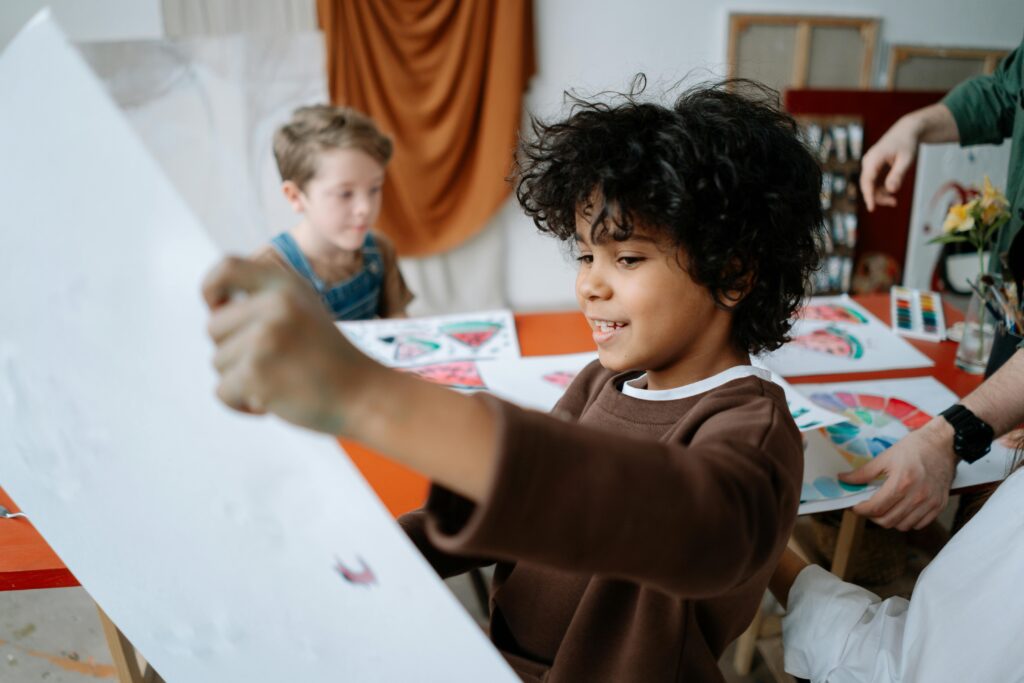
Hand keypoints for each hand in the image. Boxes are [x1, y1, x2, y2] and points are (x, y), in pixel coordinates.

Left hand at [202, 256, 376, 435]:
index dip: (211, 289)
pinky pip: (222, 392)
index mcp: (285, 285)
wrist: (365, 395)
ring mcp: (264, 338)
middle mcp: (274, 305)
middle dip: (234, 351)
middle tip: (274, 363)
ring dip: (241, 379)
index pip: (226, 268)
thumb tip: (215, 310)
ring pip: (218, 362)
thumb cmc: (331, 360)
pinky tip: (272, 403)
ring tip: (281, 381)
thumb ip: (265, 302)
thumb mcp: (304, 310)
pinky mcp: (256, 373)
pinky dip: (241, 403)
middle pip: (214, 327)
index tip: (219, 309)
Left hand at [838, 417, 956, 529]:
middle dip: (872, 517)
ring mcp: (930, 503)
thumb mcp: (886, 456)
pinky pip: (919, 524)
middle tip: (867, 508)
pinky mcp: (939, 506)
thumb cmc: (915, 448)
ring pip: (903, 526)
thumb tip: (844, 479)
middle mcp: (917, 496)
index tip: (855, 507)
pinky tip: (901, 510)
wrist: (943, 444)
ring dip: (889, 520)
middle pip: (888, 520)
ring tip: (884, 509)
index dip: (861, 510)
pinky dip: (907, 521)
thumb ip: (864, 472)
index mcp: (902, 483)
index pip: (876, 507)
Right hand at [858, 116, 921, 211]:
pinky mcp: (873, 167)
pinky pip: (874, 182)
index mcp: (873, 159)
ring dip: (880, 194)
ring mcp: (869, 165)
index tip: (872, 208)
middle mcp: (868, 162)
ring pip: (870, 185)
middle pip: (867, 185)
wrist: (906, 131)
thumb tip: (891, 191)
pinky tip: (892, 190)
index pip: (867, 181)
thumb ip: (898, 175)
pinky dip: (882, 188)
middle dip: (877, 197)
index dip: (868, 196)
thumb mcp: (906, 159)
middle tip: (894, 203)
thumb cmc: (907, 143)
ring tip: (894, 201)